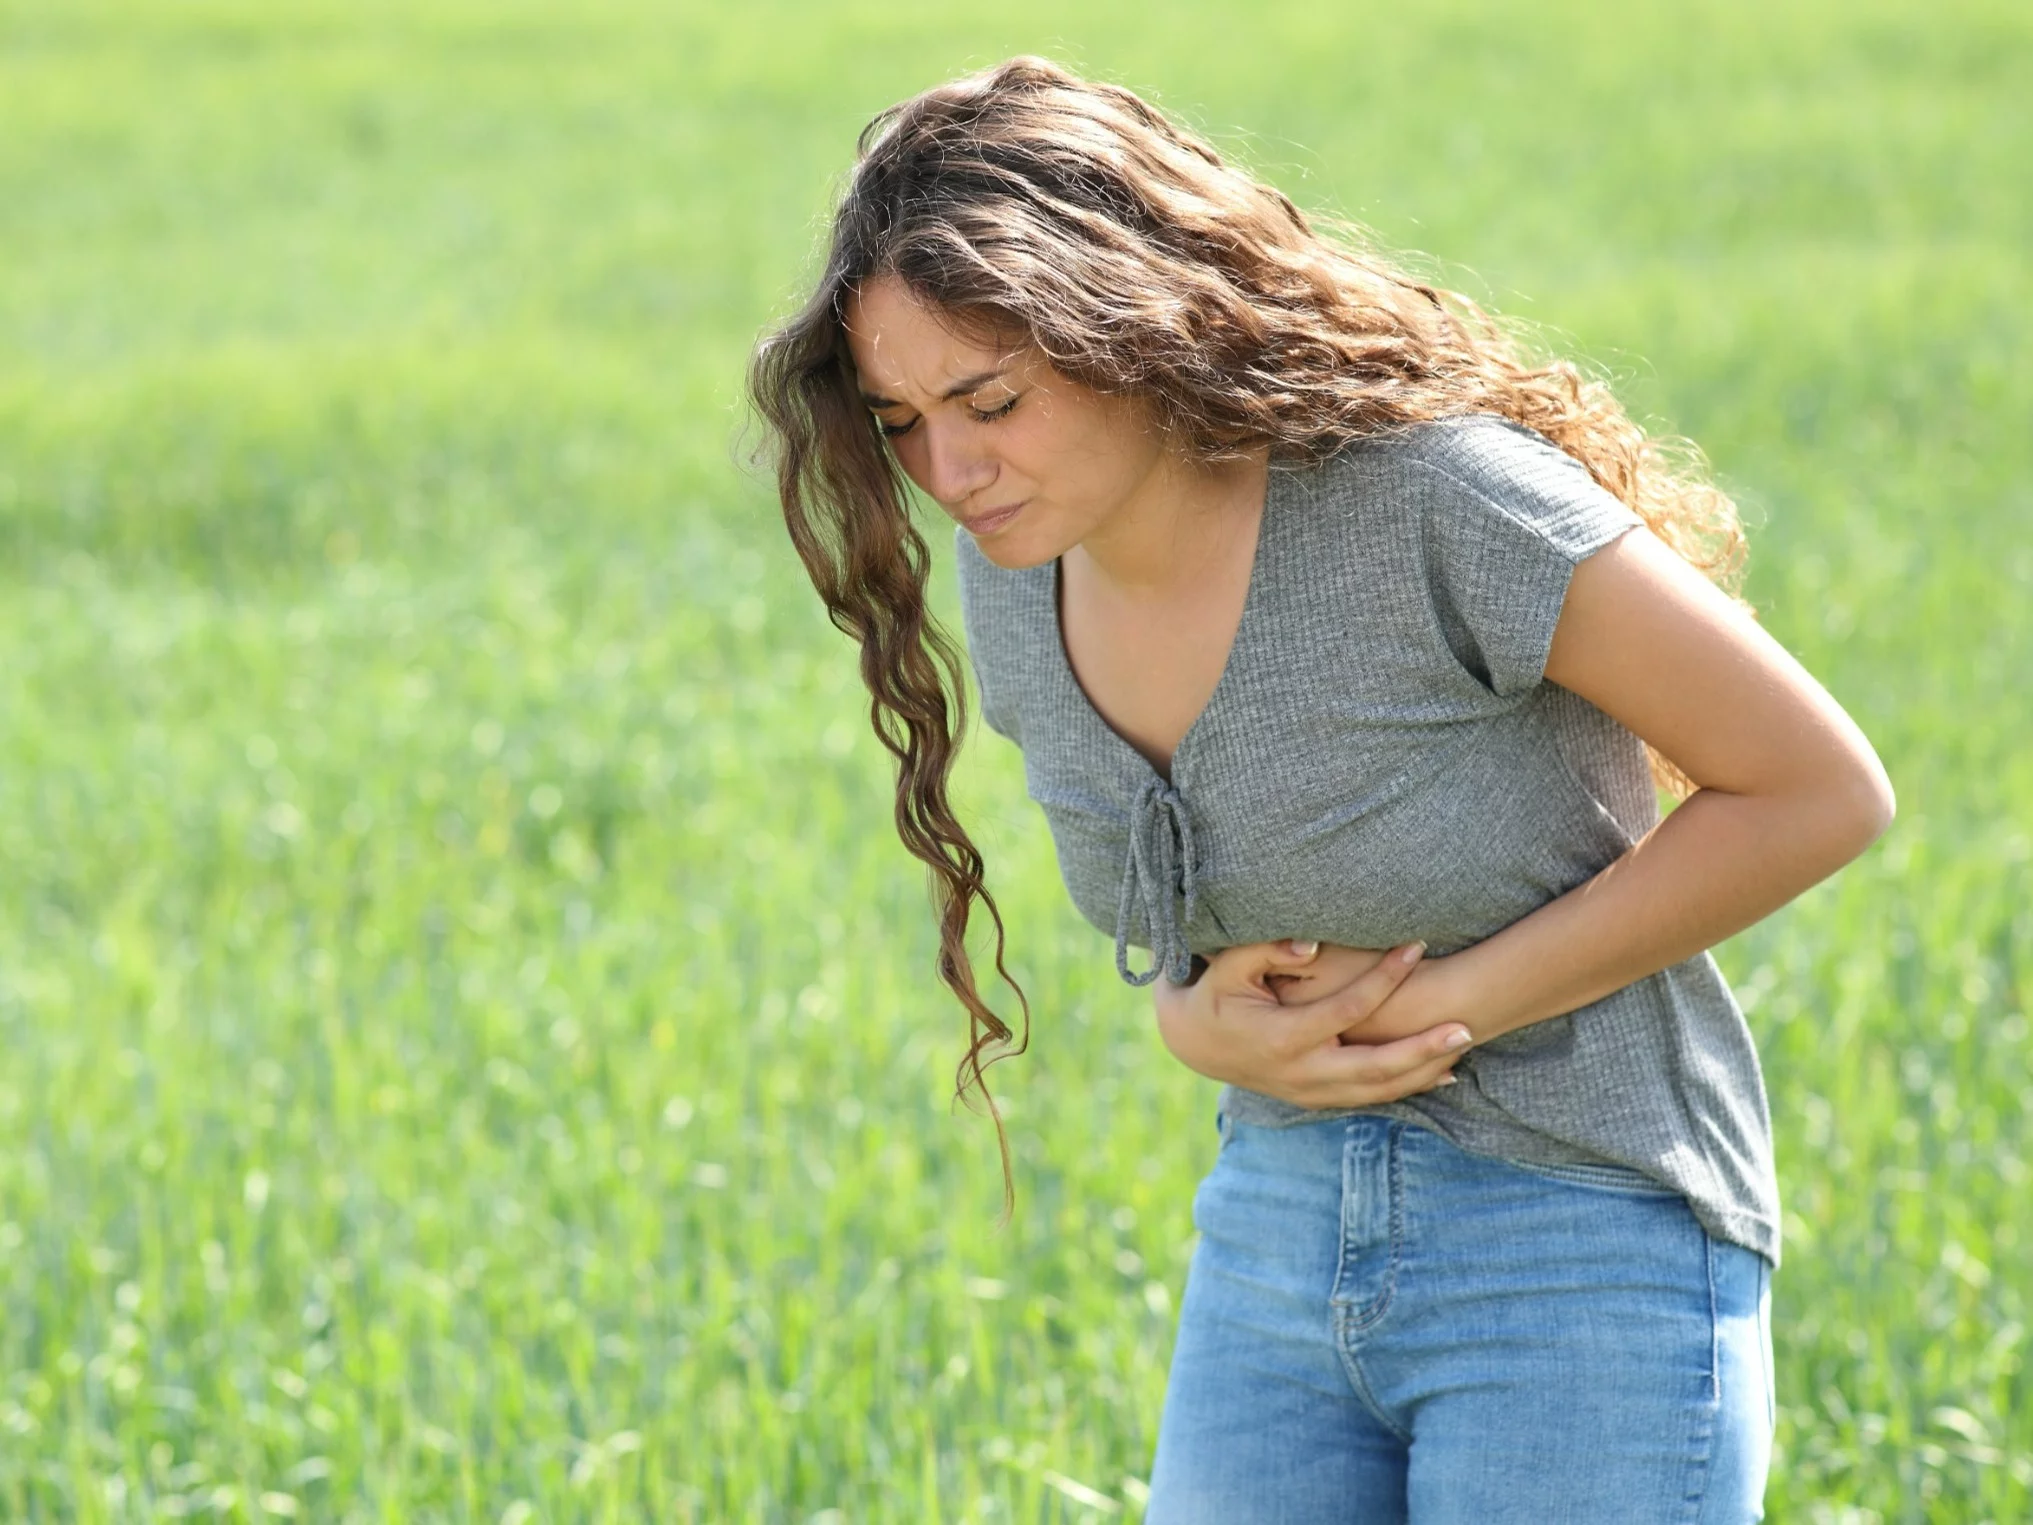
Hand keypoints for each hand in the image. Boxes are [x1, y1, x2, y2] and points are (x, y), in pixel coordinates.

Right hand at [1152, 939, 1474, 1109]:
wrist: (1193, 1043)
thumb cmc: (1213, 994)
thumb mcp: (1228, 967)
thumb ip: (1267, 951)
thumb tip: (1312, 947)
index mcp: (1283, 1037)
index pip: (1349, 1008)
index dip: (1385, 977)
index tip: (1416, 947)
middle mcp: (1301, 1073)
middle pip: (1376, 1067)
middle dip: (1424, 1049)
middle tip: (1466, 1027)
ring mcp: (1309, 1092)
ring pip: (1378, 1090)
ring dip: (1422, 1071)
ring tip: (1463, 1046)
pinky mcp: (1315, 1099)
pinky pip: (1368, 1097)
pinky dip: (1405, 1086)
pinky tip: (1438, 1073)